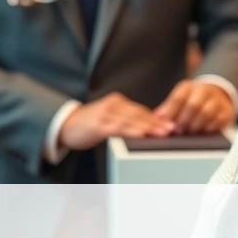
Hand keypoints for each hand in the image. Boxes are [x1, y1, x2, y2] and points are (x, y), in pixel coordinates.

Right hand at [57, 92, 174, 150]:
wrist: (64, 125)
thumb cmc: (89, 124)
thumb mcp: (109, 118)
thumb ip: (125, 120)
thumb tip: (146, 128)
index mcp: (118, 102)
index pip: (142, 110)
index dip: (157, 118)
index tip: (172, 123)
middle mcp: (114, 105)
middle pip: (140, 114)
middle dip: (157, 122)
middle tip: (173, 128)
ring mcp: (106, 114)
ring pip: (131, 121)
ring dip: (148, 127)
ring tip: (162, 133)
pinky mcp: (98, 125)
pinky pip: (117, 128)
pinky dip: (130, 131)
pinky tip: (140, 135)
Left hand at [154, 80, 235, 133]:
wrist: (217, 95)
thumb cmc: (192, 100)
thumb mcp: (179, 99)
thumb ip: (167, 108)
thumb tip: (154, 118)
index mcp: (189, 87)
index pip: (178, 98)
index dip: (171, 112)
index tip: (166, 124)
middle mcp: (204, 90)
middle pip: (193, 105)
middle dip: (184, 120)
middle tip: (178, 131)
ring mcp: (217, 100)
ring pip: (207, 112)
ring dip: (196, 124)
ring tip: (190, 131)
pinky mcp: (227, 111)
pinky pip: (218, 120)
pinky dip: (209, 127)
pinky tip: (202, 131)